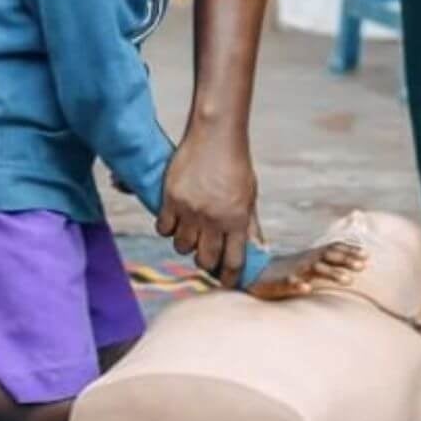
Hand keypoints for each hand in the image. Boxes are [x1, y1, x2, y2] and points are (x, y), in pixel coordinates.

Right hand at [158, 128, 259, 288]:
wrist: (215, 136)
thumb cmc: (236, 164)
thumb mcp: (250, 195)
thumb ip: (250, 224)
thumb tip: (257, 249)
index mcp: (237, 219)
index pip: (234, 260)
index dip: (231, 277)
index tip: (229, 284)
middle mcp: (213, 218)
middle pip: (204, 259)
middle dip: (206, 262)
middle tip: (207, 254)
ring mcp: (190, 210)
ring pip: (182, 246)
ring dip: (187, 244)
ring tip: (193, 231)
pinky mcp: (170, 199)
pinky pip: (163, 229)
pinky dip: (168, 229)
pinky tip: (176, 220)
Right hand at [247, 241, 366, 300]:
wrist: (256, 275)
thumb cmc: (291, 269)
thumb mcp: (312, 262)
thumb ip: (332, 261)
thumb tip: (358, 262)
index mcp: (314, 255)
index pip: (335, 249)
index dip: (351, 251)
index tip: (368, 255)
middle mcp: (306, 261)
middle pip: (329, 257)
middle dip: (346, 260)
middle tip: (363, 266)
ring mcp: (294, 271)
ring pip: (314, 270)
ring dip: (332, 273)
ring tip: (348, 280)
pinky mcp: (279, 283)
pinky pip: (289, 283)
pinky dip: (298, 285)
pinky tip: (307, 289)